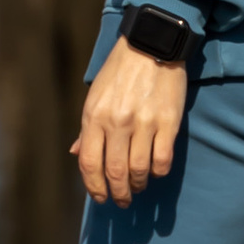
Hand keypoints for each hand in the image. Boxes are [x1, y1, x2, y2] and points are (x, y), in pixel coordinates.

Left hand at [74, 38, 189, 206]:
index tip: (101, 198)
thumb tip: (76, 154)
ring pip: (139, 170)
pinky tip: (156, 172)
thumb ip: (88, 127)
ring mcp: (143, 122)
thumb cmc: (120, 70)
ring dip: (138, 185)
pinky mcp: (168, 122)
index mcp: (93, 115)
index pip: (88, 163)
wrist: (150, 43)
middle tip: (122, 201)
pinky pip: (162, 160)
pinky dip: (158, 173)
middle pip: (114, 172)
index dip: (93, 187)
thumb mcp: (95, 95)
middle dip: (118, 194)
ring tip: (139, 187)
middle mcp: (116, 121)